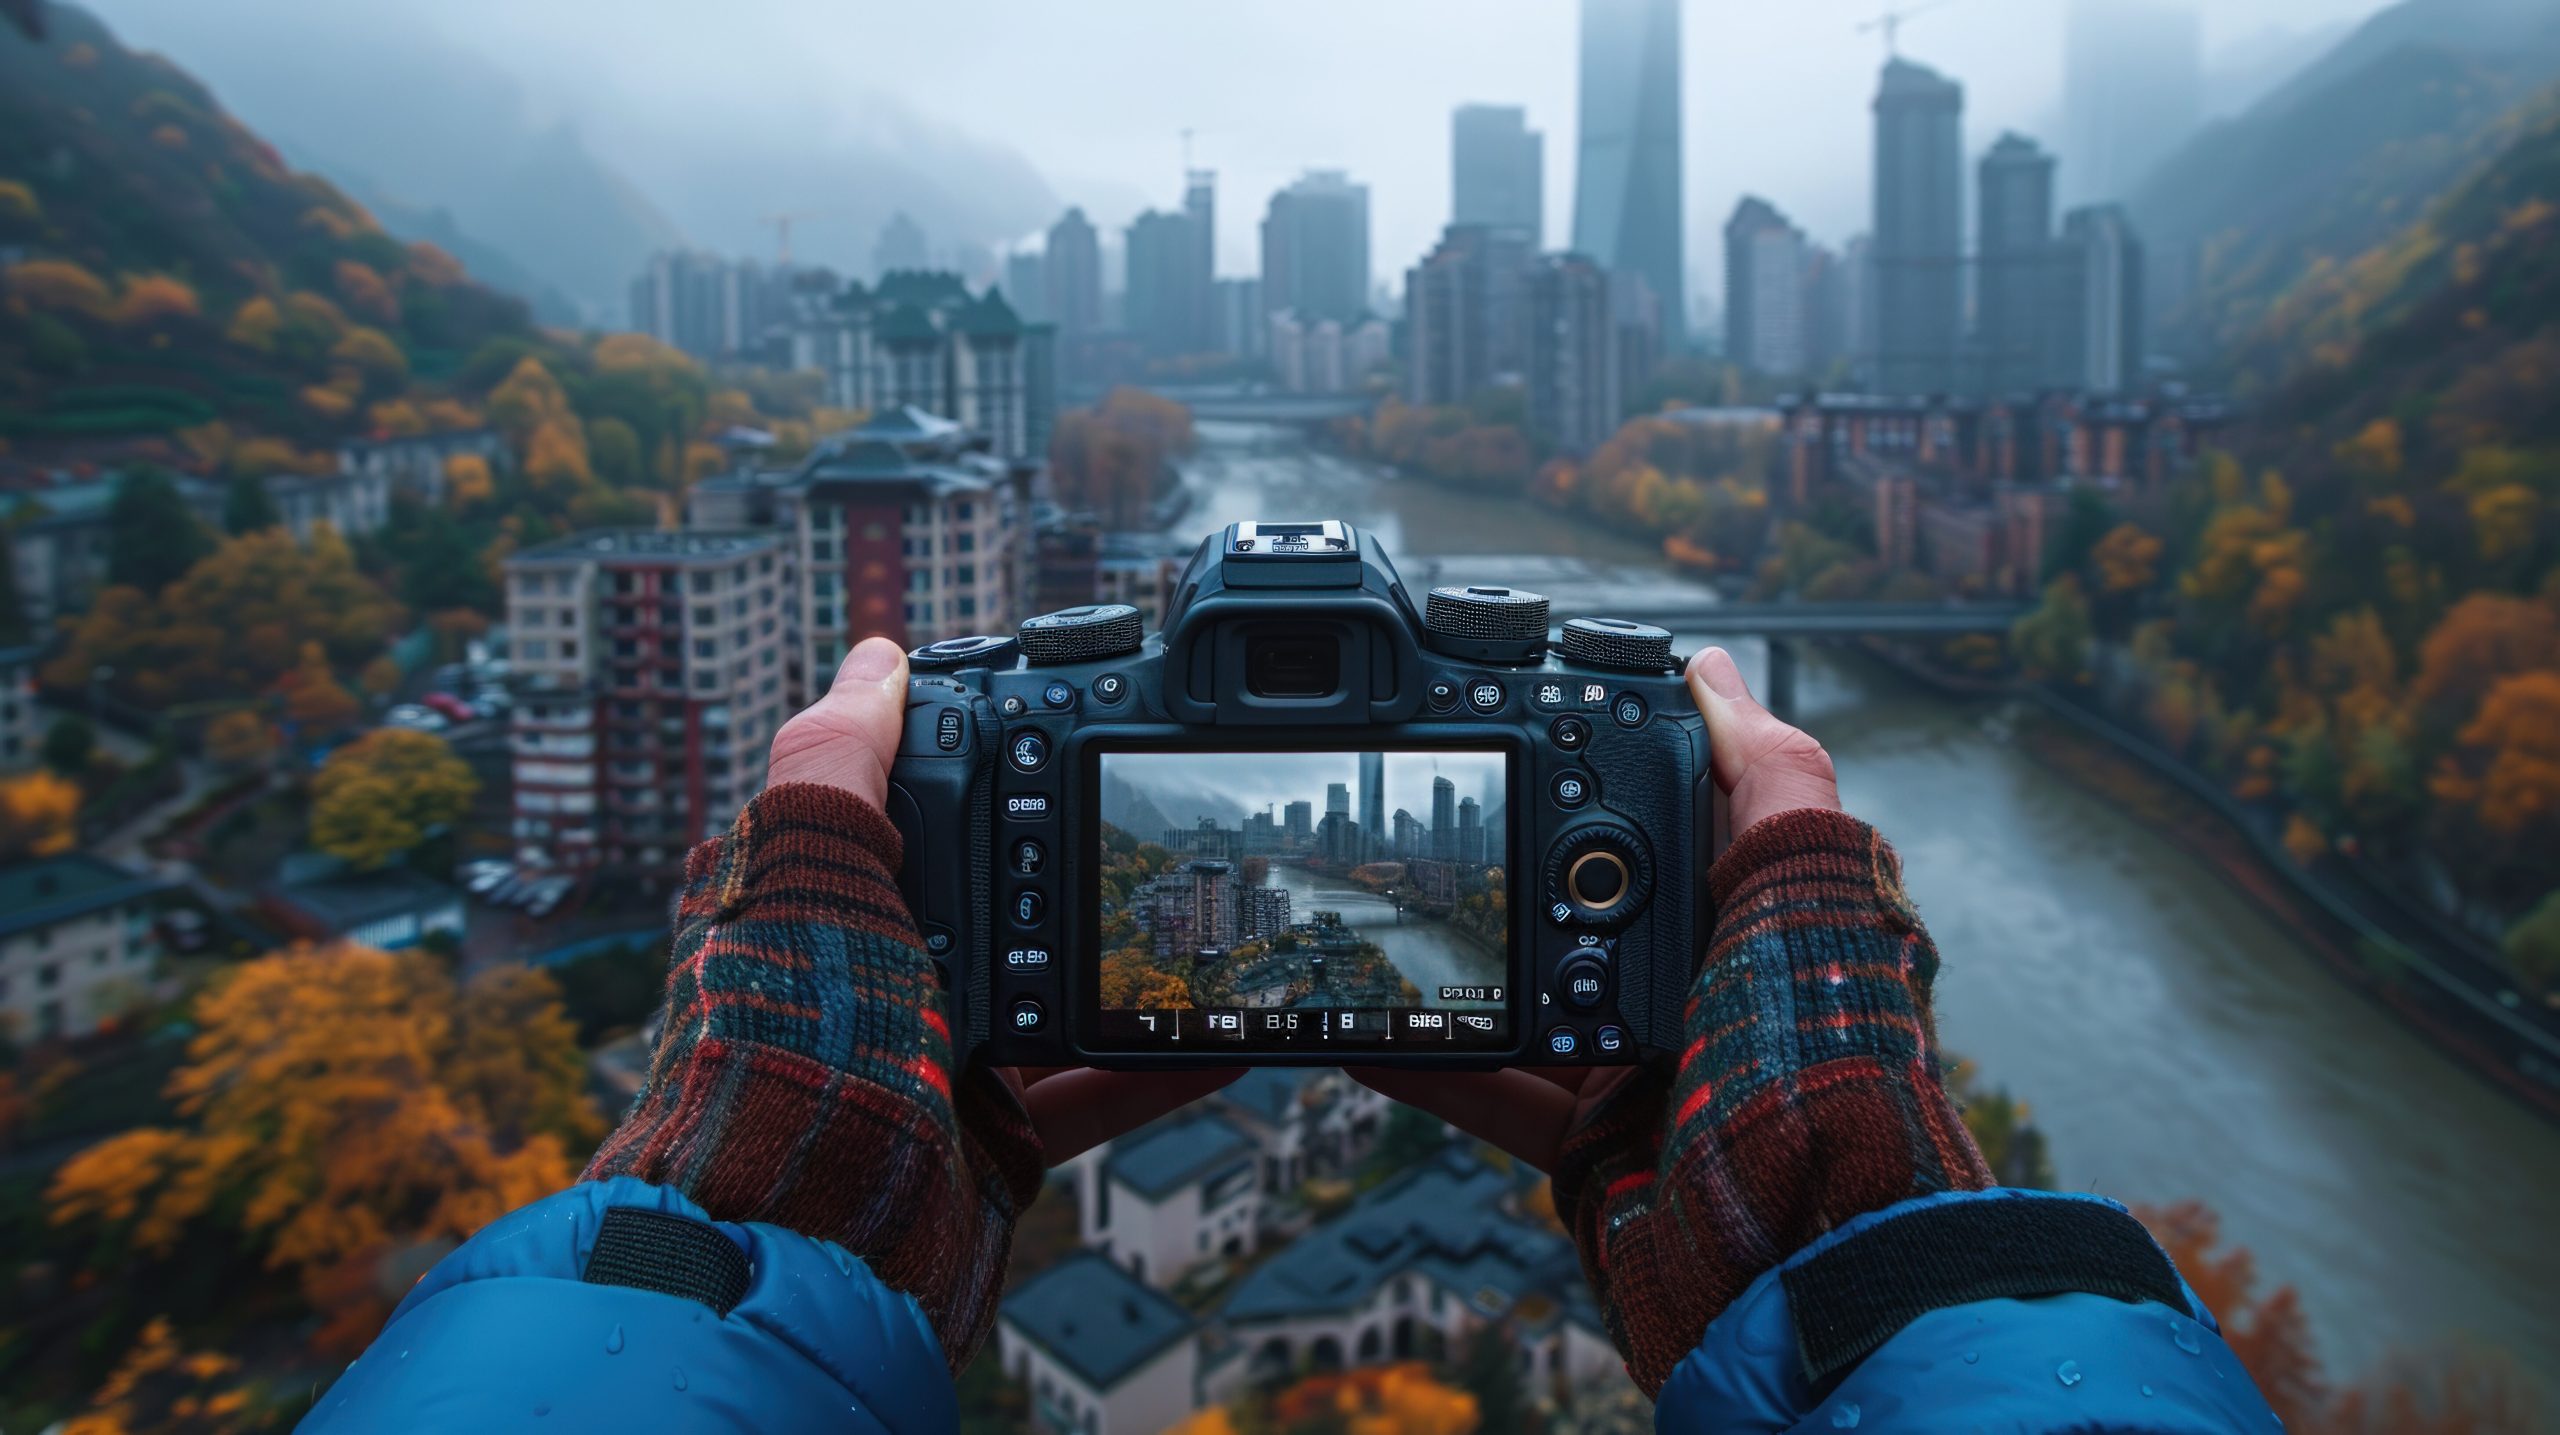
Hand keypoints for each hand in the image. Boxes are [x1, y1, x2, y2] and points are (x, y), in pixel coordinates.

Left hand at [767, 636, 1240, 1165]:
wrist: (806, 1250)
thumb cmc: (789, 1050)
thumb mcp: (805, 874)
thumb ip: (836, 764)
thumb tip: (875, 659)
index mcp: (825, 906)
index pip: (905, 810)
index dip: (976, 766)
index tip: (1060, 731)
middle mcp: (878, 979)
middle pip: (992, 899)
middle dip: (1068, 864)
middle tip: (1151, 827)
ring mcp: (936, 1064)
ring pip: (1051, 996)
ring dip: (1124, 966)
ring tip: (1200, 928)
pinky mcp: (991, 1142)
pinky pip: (1091, 1093)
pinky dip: (1155, 1071)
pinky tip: (1216, 1045)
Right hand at [1344, 647, 1840, 1166]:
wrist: (1799, 1232)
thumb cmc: (1820, 1050)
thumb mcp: (1806, 883)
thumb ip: (1767, 775)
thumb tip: (1714, 671)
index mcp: (1749, 920)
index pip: (1666, 831)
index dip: (1601, 787)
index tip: (1526, 742)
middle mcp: (1696, 989)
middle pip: (1582, 916)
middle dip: (1507, 878)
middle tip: (1429, 837)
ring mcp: (1639, 1070)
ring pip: (1527, 1004)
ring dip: (1455, 975)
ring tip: (1385, 934)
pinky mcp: (1593, 1145)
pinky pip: (1496, 1098)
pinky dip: (1432, 1073)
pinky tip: (1371, 1041)